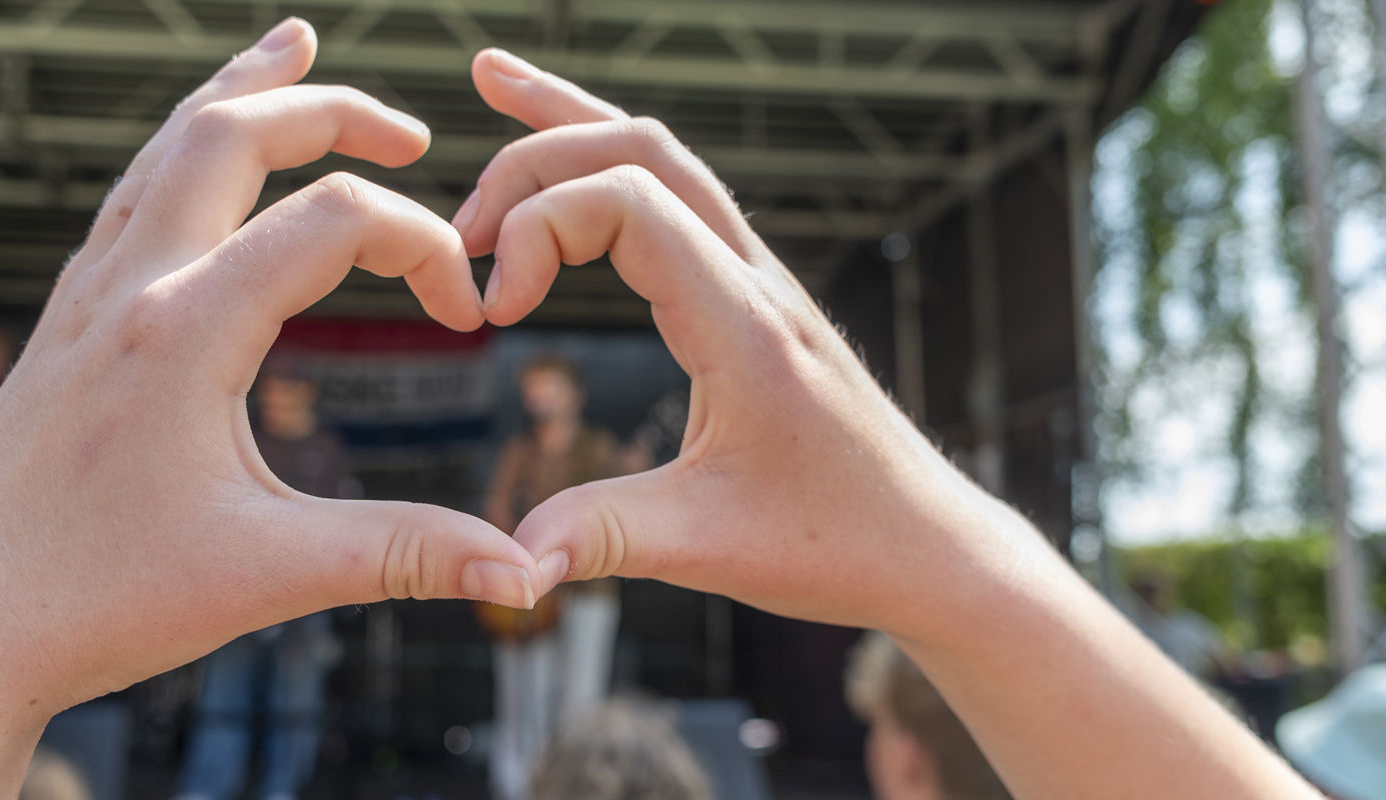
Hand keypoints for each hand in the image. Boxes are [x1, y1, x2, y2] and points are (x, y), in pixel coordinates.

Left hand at [0, 20, 537, 794]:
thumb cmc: (94, 606)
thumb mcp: (265, 579)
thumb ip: (401, 556)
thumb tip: (525, 577)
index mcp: (183, 331)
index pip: (334, 220)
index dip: (424, 249)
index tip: (466, 320)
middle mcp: (127, 289)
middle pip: (231, 132)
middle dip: (332, 109)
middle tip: (414, 132)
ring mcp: (82, 301)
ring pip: (162, 148)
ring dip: (239, 95)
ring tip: (292, 49)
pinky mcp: (59, 329)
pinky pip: (127, 199)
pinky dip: (181, 151)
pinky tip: (197, 168)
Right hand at [459, 49, 1316, 798]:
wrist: (926, 545)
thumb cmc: (834, 543)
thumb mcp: (708, 548)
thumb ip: (604, 538)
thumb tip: (508, 563)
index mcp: (742, 321)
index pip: (626, 200)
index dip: (536, 231)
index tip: (494, 313)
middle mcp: (754, 278)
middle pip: (640, 150)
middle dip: (535, 165)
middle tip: (458, 233)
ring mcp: (758, 279)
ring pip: (665, 155)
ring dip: (575, 124)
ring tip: (493, 83)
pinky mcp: (754, 297)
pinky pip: (679, 197)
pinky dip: (613, 161)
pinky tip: (571, 160)